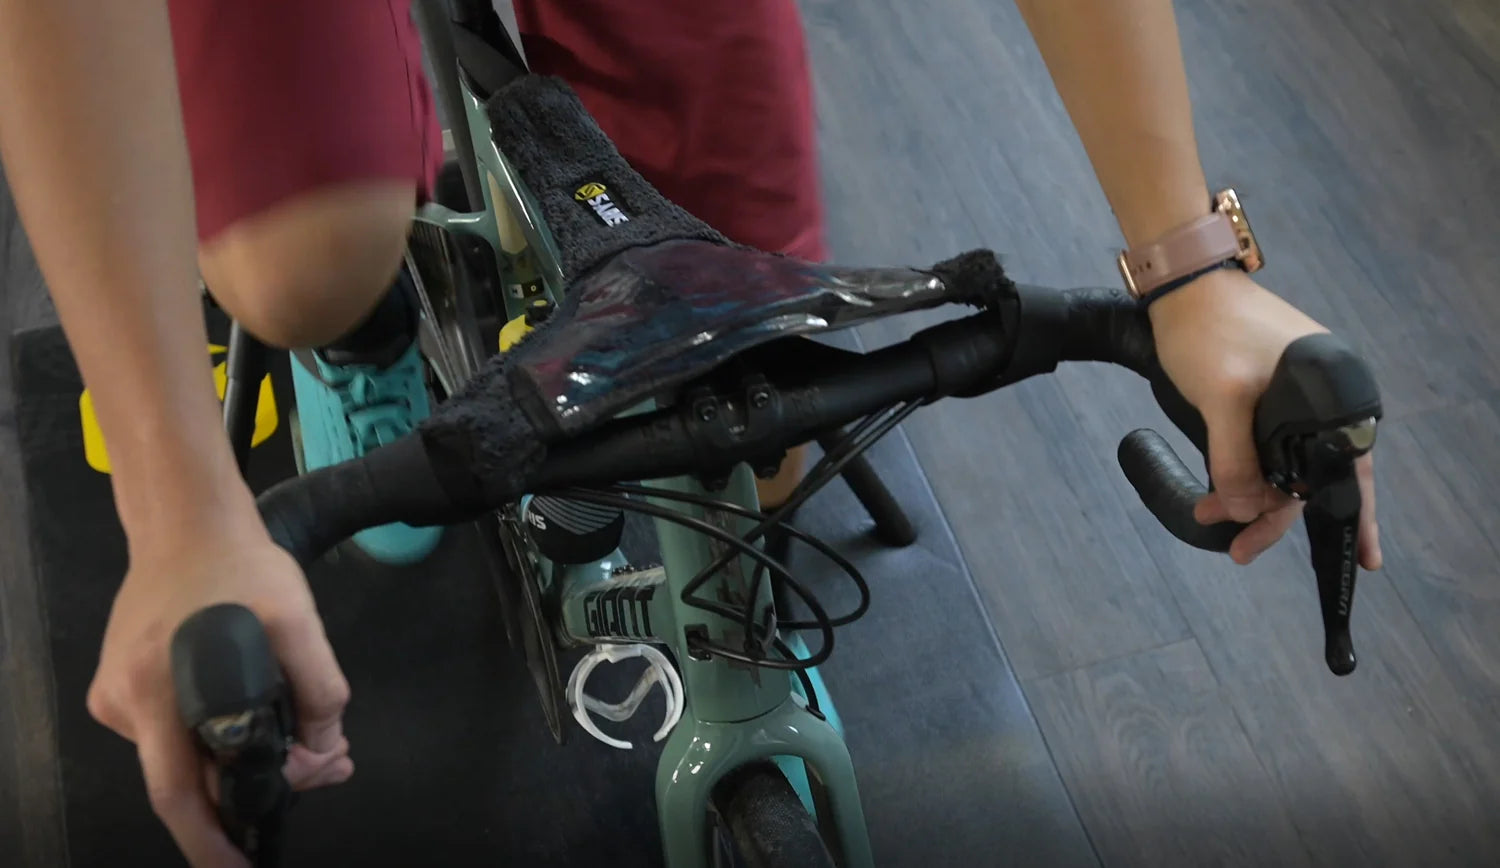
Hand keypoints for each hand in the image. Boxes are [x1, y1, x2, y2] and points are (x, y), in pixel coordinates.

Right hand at [87, 525, 352, 867]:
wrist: (187, 523)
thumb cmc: (241, 568)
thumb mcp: (300, 622)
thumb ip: (320, 691)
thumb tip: (323, 753)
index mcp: (154, 694)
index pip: (177, 793)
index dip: (210, 839)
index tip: (242, 865)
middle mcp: (123, 704)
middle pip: (181, 784)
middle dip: (241, 805)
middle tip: (312, 780)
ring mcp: (115, 695)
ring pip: (181, 754)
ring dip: (239, 761)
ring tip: (310, 747)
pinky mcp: (118, 683)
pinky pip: (171, 729)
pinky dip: (217, 735)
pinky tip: (263, 718)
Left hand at [1148, 267, 1381, 567]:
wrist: (1183, 287)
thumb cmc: (1209, 330)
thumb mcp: (1221, 398)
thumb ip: (1235, 457)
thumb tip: (1244, 509)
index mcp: (1334, 396)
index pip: (1352, 470)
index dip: (1358, 518)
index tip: (1367, 561)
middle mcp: (1324, 400)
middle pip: (1309, 475)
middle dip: (1272, 514)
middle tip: (1240, 550)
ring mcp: (1296, 399)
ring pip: (1281, 465)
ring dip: (1250, 496)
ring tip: (1209, 516)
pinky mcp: (1267, 397)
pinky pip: (1265, 447)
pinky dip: (1244, 472)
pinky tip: (1220, 492)